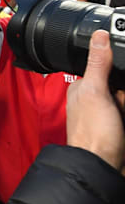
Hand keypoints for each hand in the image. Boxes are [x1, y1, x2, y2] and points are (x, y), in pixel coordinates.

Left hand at [67, 30, 124, 170]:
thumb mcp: (96, 92)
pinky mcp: (118, 128)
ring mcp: (107, 116)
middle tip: (118, 110)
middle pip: (122, 85)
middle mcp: (93, 101)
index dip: (119, 76)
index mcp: (82, 89)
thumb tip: (99, 35)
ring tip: (120, 123)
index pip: (107, 69)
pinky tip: (123, 127)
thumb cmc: (93, 134)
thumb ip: (98, 63)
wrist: (102, 168)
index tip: (118, 92)